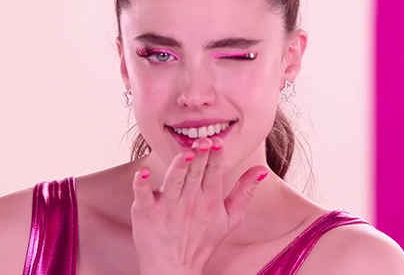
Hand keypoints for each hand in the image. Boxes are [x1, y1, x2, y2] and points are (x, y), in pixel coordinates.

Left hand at [131, 137, 267, 274]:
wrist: (173, 268)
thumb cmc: (202, 240)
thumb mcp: (231, 218)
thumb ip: (245, 192)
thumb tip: (261, 170)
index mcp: (210, 200)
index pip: (214, 173)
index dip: (216, 157)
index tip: (218, 142)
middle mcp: (190, 202)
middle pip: (195, 173)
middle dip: (200, 157)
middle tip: (203, 141)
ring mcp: (167, 207)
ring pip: (173, 182)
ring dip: (179, 168)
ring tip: (185, 154)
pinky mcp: (146, 212)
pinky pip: (143, 195)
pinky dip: (142, 184)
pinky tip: (143, 173)